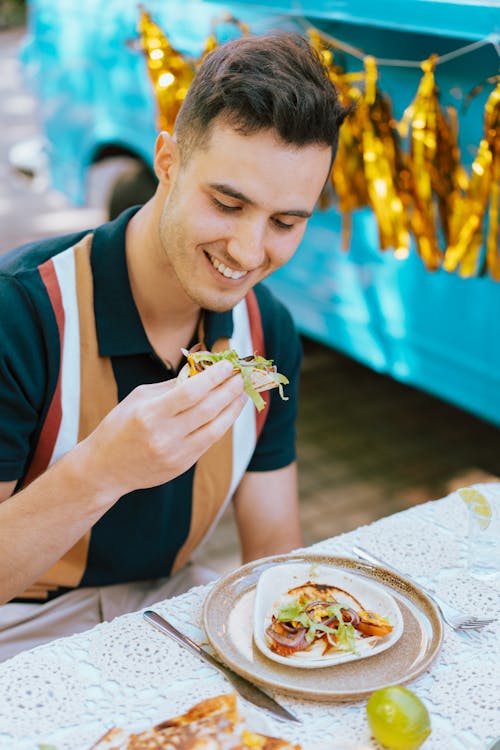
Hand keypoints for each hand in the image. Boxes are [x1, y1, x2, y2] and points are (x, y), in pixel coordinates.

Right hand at [78, 360, 245, 499]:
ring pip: (215, 428)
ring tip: (241, 392)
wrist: (105, 469)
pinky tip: (228, 411)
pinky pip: (209, 441)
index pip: (190, 392)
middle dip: (229, 389)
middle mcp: (164, 436)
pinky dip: (222, 424)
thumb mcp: (138, 398)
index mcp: (150, 414)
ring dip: (232, 408)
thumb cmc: (120, 427)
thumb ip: (171, 385)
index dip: (213, 376)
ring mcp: (175, 454)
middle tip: (241, 375)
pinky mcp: (182, 466)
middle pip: (208, 409)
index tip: (227, 364)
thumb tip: (202, 370)